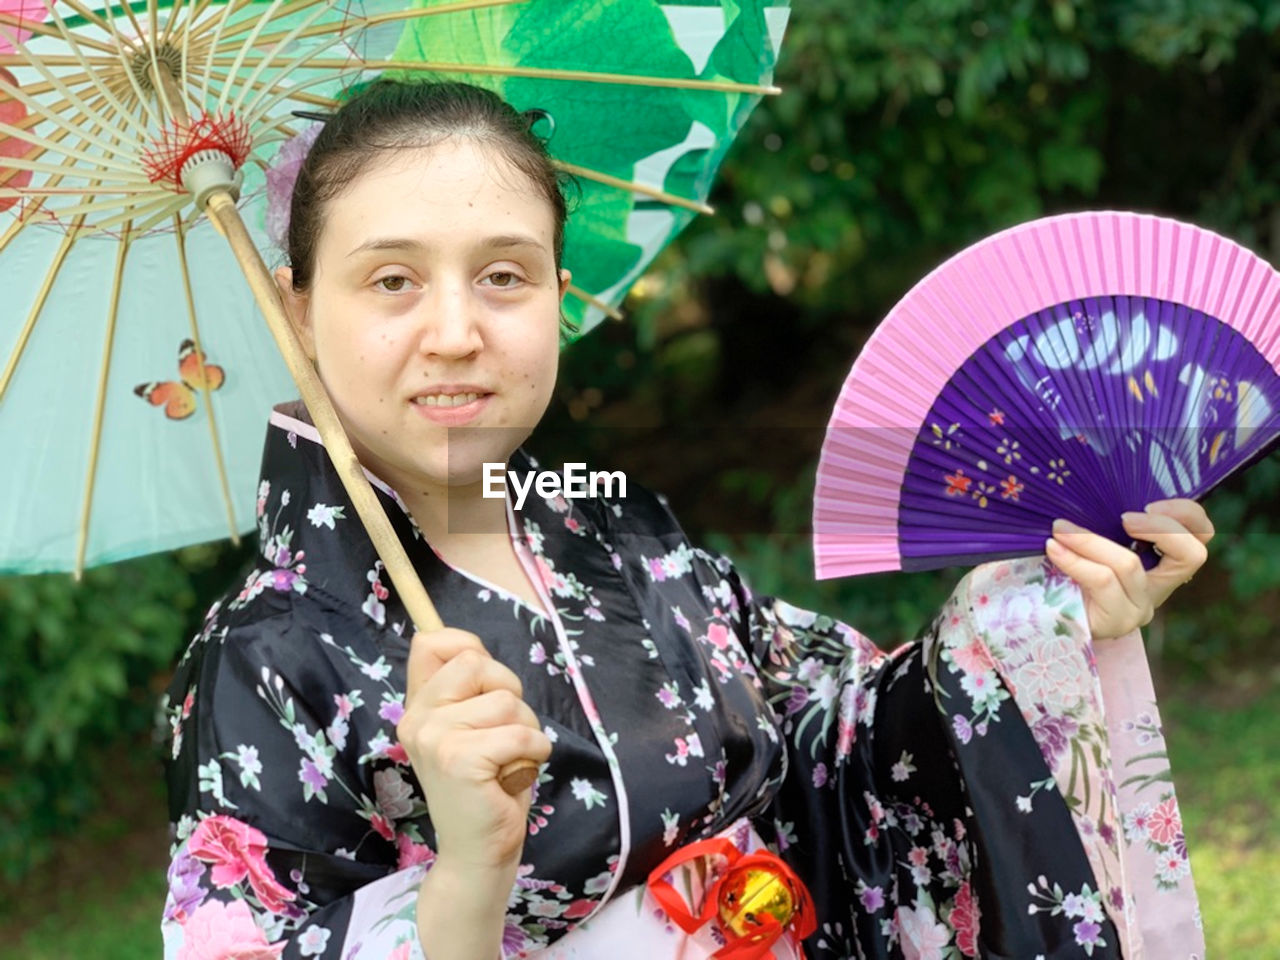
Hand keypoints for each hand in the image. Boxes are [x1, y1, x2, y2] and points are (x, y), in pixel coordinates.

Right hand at [396, 628, 551, 872]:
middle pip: (477, 662)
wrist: (478, 851)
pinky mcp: (459, 759)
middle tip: (503, 734)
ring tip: (509, 760)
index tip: (487, 682)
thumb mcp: (474, 727)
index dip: (468, 647)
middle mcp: (417, 718)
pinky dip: (534, 751)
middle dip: (509, 692)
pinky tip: (516, 773)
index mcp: (417, 706)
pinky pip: (520, 733)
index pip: (430, 642)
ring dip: (526, 729)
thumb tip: (474, 648)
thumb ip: (469, 691)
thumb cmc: (488, 784)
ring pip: (507, 700)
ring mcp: (434, 738)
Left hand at [1045, 499, 1214, 639]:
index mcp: (1163, 562)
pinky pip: (1101, 581)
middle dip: (1161, 527)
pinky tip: (1054, 548)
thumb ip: (1107, 521)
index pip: (1201, 536)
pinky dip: (1074, 559)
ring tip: (1060, 529)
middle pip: (1191, 555)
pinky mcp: (1117, 620)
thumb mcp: (1096, 540)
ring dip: (1090, 540)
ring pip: (1129, 564)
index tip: (1149, 503)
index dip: (1186, 515)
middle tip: (1124, 518)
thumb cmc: (1071, 568)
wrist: (1046, 614)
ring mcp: (1140, 607)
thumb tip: (1093, 486)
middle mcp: (1159, 586)